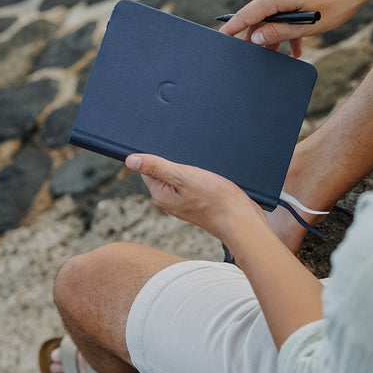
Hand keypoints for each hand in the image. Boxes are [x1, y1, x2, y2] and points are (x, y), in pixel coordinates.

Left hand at [125, 154, 262, 241]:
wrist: (241, 220)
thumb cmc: (215, 200)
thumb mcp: (183, 177)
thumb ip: (156, 167)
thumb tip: (130, 160)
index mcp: (160, 194)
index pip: (148, 168)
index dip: (158, 156)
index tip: (174, 152)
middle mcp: (169, 200)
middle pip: (163, 171)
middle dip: (175, 161)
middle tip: (192, 162)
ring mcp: (183, 202)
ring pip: (179, 176)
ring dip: (189, 168)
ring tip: (202, 170)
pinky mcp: (198, 202)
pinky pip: (191, 183)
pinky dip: (198, 176)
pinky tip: (209, 177)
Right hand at [219, 0, 372, 56]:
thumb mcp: (310, 25)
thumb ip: (280, 32)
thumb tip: (255, 37)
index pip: (248, 14)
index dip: (233, 28)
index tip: (220, 38)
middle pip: (259, 14)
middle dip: (261, 36)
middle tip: (261, 57)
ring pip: (272, 10)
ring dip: (277, 31)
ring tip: (285, 54)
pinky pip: (283, 3)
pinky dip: (287, 21)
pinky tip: (297, 42)